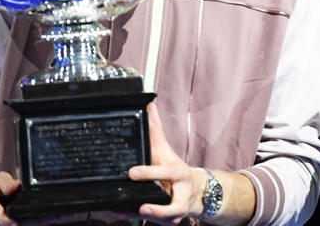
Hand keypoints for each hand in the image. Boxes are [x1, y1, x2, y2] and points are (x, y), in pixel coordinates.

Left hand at [128, 103, 204, 223]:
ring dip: (152, 219)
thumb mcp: (166, 150)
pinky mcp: (170, 222)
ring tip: (137, 214)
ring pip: (167, 219)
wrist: (196, 192)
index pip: (167, 173)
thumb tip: (148, 104)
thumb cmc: (175, 170)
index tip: (131, 173)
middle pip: (174, 205)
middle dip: (159, 209)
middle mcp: (182, 195)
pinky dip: (141, 220)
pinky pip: (157, 224)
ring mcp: (177, 212)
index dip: (150, 173)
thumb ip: (156, 129)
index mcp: (180, 174)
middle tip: (142, 208)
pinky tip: (123, 213)